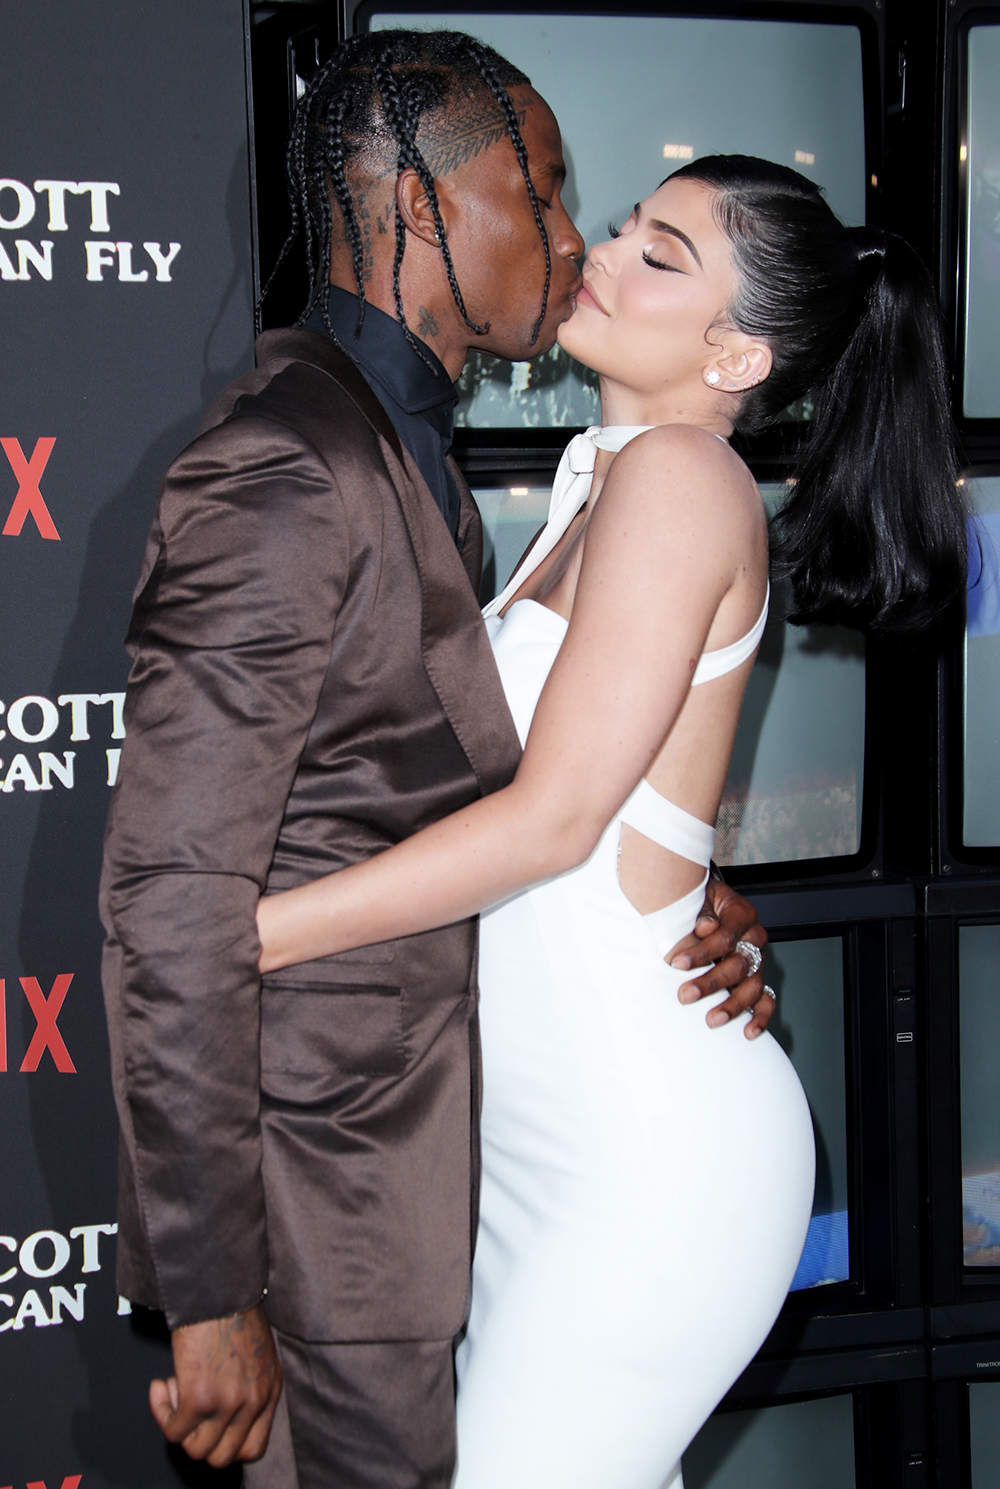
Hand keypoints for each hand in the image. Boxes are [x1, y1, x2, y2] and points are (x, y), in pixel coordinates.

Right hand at [149, 1302, 281, 1466]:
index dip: (225, 1444)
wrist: (218, 1286)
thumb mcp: (257, 1353)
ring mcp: (227, 1403)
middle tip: (188, 1408)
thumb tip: (222, 1413)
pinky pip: (173, 1430)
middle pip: (222, 1457)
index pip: (253, 1449)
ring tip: (175, 1389)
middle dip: (198, 1438)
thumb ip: (249, 1386)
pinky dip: (161, 1412)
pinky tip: (161, 1385)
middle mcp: (253, 1402)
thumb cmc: (233, 1308)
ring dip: (178, 1424)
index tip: (208, 1426)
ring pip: (195, 1450)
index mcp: (270, 1390)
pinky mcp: (199, 1398)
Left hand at [666, 878, 771, 1038]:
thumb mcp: (696, 899)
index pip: (726, 937)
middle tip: (686, 995)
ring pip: (753, 986)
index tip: (676, 964)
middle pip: (738, 965)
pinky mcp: (756, 979)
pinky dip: (760, 1017)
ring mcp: (757, 960)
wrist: (703, 902)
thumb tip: (705, 927)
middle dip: (710, 983)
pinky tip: (749, 1032)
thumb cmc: (696, 902)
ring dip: (733, 1005)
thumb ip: (701, 913)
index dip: (701, 952)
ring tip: (712, 1019)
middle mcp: (754, 937)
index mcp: (741, 913)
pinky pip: (766, 1000)